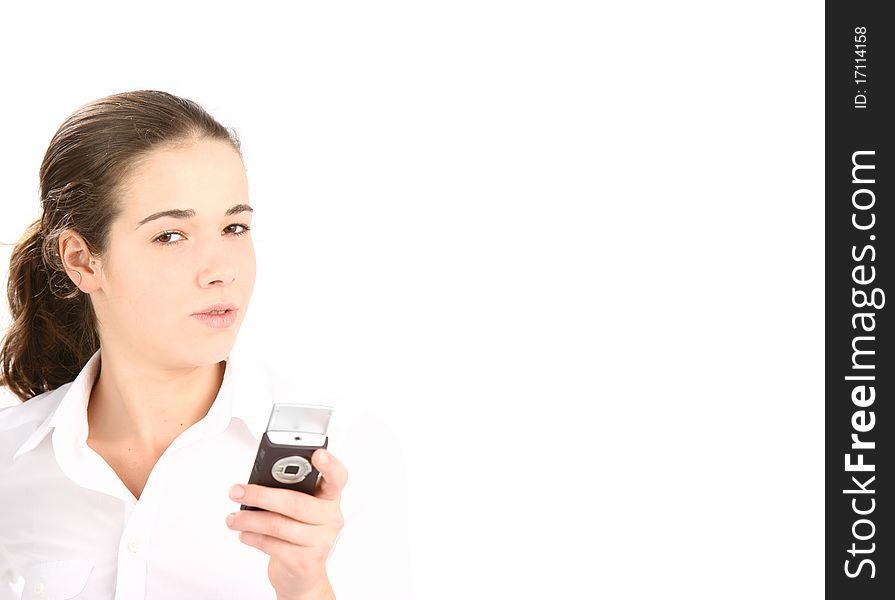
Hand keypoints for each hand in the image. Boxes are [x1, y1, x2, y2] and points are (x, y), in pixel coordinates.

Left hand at [227, 448, 348, 599]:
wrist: (302, 576)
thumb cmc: (298, 534)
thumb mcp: (299, 510)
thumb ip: (289, 491)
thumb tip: (259, 480)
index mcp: (330, 498)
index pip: (337, 477)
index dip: (330, 465)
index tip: (318, 454)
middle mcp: (330, 518)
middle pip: (295, 502)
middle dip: (260, 495)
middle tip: (237, 491)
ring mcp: (320, 541)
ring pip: (278, 524)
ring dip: (249, 519)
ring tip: (233, 518)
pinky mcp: (304, 561)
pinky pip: (272, 544)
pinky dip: (252, 537)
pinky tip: (244, 533)